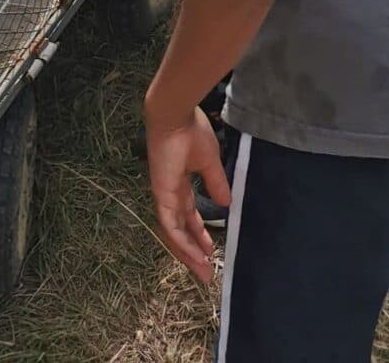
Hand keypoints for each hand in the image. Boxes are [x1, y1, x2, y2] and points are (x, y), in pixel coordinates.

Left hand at [144, 101, 229, 287]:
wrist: (176, 116)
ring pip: (174, 232)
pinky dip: (182, 242)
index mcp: (180, 182)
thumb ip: (216, 183)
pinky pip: (170, 225)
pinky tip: (195, 255)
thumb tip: (227, 205)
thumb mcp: (210, 162)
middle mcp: (170, 192)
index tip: (210, 250)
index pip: (188, 215)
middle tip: (206, 272)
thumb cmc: (192, 132)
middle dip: (193, 250)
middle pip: (180, 228)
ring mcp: (164, 195)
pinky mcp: (161, 195)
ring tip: (203, 271)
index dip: (198, 233)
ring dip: (187, 253)